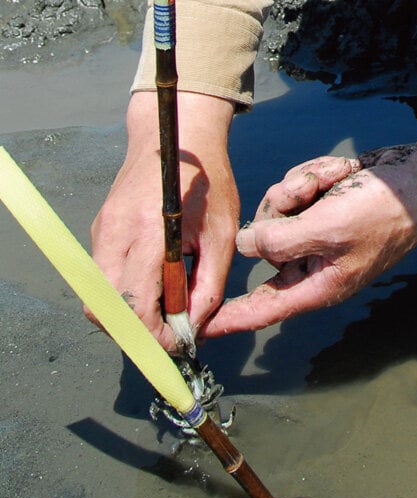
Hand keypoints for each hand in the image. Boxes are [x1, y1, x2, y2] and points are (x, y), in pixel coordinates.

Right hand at [88, 91, 238, 350]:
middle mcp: (115, 233)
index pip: (134, 303)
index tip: (178, 344)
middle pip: (106, 308)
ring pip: (100, 297)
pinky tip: (158, 289)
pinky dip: (126, 294)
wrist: (178, 139)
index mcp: (149, 233)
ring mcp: (101, 231)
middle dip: (137, 331)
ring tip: (168, 313)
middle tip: (171, 335)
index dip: (154, 334)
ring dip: (131, 315)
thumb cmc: (208, 186)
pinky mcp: (99, 230)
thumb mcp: (222, 237)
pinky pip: (103, 277)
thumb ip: (208, 286)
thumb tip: (194, 328)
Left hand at [202, 106, 416, 334]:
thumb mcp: (328, 228)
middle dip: (283, 209)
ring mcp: (316, 236)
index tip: (195, 330)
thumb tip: (242, 245)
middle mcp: (312, 264)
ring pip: (276, 211)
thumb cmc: (383, 212)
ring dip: (303, 187)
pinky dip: (316, 178)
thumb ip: (279, 241)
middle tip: (310, 191)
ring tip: (336, 180)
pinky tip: (341, 175)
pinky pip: (295, 193)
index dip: (229, 320)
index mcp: (317, 284)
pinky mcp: (319, 211)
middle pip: (263, 244)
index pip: (262, 309)